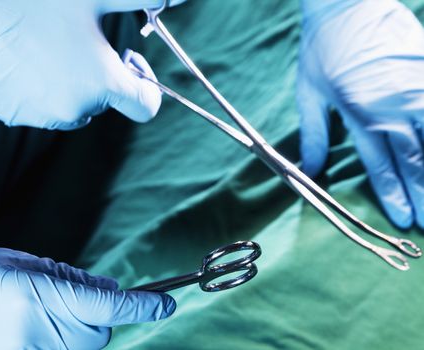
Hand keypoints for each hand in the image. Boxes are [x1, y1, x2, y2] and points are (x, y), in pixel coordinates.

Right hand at [0, 0, 185, 129]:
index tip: (130, 65)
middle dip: (100, 79)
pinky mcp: (14, 115)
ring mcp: (43, 115)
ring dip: (69, 85)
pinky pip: (39, 107)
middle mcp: (77, 108)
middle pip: (105, 103)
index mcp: (104, 84)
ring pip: (71, 106)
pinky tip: (23, 59)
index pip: (146, 107)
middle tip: (77, 45)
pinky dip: (39, 90)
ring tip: (46, 49)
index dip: (145, 88)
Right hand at [0, 248, 175, 348]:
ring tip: (39, 314)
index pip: (108, 302)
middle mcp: (37, 329)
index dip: (143, 305)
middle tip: (67, 299)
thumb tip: (109, 287)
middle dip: (97, 313)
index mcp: (37, 292)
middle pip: (100, 330)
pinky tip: (34, 330)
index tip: (167, 304)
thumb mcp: (19, 261)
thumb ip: (69, 276)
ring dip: (78, 330)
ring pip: (84, 347)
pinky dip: (61, 343)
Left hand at [297, 0, 423, 228]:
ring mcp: (419, 85)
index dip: (393, 195)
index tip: (403, 219)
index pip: (381, 165)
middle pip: (415, 159)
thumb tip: (309, 172)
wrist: (346, 1)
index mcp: (360, 113)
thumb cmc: (323, 48)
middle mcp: (394, 104)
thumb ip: (314, 134)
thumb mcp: (308, 92)